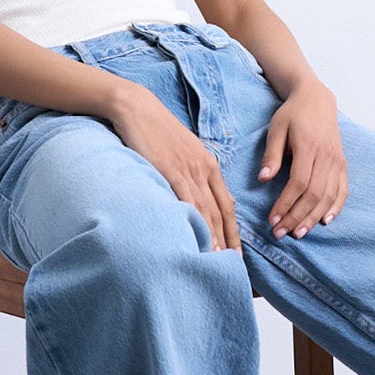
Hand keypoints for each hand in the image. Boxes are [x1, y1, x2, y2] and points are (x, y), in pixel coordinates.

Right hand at [106, 83, 241, 251]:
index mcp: (209, 165)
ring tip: (216, 260)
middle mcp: (204, 169)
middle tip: (232, 265)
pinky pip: (187, 200)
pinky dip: (194, 221)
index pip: (227, 204)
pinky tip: (195, 236)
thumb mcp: (183, 152)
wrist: (138, 108)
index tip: (237, 252)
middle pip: (221, 211)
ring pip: (206, 210)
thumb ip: (194, 173)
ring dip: (213, 237)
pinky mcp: (171, 170)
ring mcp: (189, 170)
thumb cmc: (157, 131)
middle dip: (228, 240)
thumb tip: (198, 197)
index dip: (234, 230)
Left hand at [258, 82, 347, 237]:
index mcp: (309, 146)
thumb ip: (271, 155)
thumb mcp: (276, 129)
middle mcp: (327, 156)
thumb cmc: (292, 115)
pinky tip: (325, 221)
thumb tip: (263, 179)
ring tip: (299, 233)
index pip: (298, 183)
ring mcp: (338, 161)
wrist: (317, 99)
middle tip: (281, 233)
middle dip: (297, 217)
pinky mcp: (343, 164)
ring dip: (314, 217)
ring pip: (329, 196)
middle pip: (314, 194)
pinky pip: (343, 190)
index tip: (272, 220)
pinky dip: (336, 207)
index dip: (285, 204)